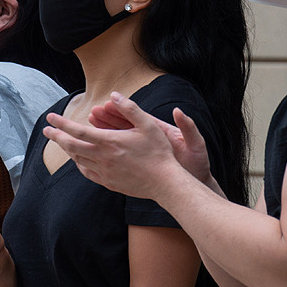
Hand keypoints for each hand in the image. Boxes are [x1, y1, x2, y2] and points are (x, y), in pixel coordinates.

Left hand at [44, 92, 191, 199]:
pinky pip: (87, 172)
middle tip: (47, 130)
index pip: (77, 131)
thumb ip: (130, 108)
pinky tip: (79, 160)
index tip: (50, 118)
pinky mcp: (108, 182)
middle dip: (56, 137)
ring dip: (67, 149)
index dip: (61, 123)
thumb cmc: (158, 152)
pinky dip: (79, 164)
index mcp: (109, 141)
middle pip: (71, 146)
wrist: (164, 182)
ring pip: (78, 160)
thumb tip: (114, 95)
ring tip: (62, 142)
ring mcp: (104, 172)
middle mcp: (103, 157)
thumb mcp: (148, 125)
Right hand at [90, 94, 211, 183]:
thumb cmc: (197, 163)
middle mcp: (150, 140)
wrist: (195, 182)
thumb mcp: (195, 144)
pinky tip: (96, 151)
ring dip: (105, 134)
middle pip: (126, 127)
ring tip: (89, 126)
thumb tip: (178, 111)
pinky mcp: (140, 165)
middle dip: (108, 120)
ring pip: (120, 142)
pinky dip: (110, 153)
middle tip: (92, 114)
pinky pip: (122, 158)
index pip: (138, 118)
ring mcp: (144, 152)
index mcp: (161, 132)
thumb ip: (188, 127)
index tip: (108, 104)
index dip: (123, 111)